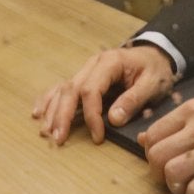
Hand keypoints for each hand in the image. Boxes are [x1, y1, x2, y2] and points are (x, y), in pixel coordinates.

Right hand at [32, 44, 173, 144]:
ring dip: (53, 111)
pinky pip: (62, 87)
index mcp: (109, 62)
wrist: (155, 55)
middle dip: (63, 115)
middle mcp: (93, 64)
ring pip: (63, 89)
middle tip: (58, 138)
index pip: (91, 90)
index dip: (91, 115)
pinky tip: (38, 112)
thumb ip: (133, 100)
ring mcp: (86, 70)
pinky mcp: (84, 77)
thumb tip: (113, 119)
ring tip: (46, 132)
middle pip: (71, 89)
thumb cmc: (155, 69)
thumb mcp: (152, 83)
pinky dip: (49, 100)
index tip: (97, 136)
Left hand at [139, 97, 193, 193]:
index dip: (151, 152)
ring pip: (172, 174)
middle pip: (157, 156)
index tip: (161, 160)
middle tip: (170, 177)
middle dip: (158, 172)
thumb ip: (174, 124)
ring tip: (185, 186)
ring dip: (175, 186)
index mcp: (190, 111)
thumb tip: (143, 139)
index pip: (153, 134)